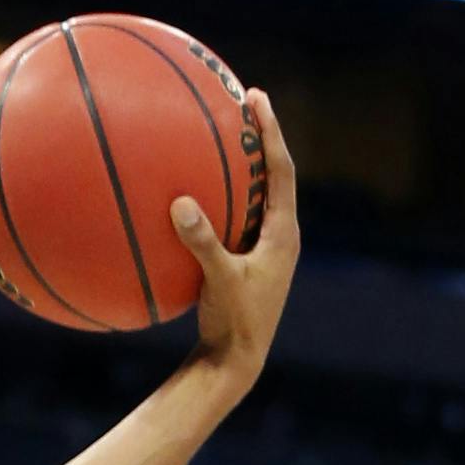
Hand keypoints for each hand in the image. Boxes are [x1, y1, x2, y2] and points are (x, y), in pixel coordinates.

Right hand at [170, 93, 297, 390]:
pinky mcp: (249, 263)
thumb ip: (202, 242)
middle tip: (243, 105)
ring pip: (258, 196)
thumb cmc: (234, 325)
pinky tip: (194, 192)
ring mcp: (266, 250)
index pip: (282, 169)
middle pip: (274, 174)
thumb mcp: (218, 281)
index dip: (270, 131)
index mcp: (284, 234)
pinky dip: (222, 198)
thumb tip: (180, 203)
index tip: (256, 98)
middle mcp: (281, 236)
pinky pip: (238, 218)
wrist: (236, 366)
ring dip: (244, 166)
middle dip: (259, 138)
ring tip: (223, 137)